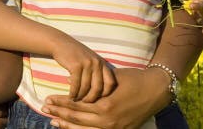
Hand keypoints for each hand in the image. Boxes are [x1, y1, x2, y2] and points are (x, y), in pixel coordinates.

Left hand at [42, 67, 164, 128]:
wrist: (157, 90)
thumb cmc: (133, 79)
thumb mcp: (109, 78)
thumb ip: (90, 84)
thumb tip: (68, 81)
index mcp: (105, 106)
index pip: (76, 106)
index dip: (60, 103)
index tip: (47, 100)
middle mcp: (108, 121)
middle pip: (77, 119)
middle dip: (59, 114)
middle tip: (44, 109)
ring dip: (68, 126)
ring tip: (53, 122)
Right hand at [51, 38, 115, 101]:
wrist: (60, 43)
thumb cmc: (75, 55)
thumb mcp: (90, 61)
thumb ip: (97, 73)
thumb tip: (103, 93)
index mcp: (102, 63)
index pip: (111, 83)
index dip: (106, 94)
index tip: (98, 99)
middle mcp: (97, 63)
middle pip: (98, 88)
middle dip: (92, 98)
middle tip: (86, 103)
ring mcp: (87, 64)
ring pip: (86, 87)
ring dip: (80, 96)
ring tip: (76, 100)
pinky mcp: (76, 65)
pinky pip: (76, 84)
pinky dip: (73, 93)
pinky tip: (70, 96)